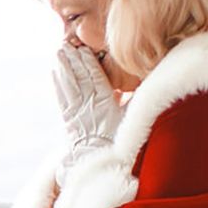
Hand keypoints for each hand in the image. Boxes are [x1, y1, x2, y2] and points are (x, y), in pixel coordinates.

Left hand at [52, 45, 123, 180]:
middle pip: (79, 77)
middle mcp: (88, 104)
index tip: (83, 49)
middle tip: (66, 45)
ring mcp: (76, 111)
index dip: (88, 62)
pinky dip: (58, 83)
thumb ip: (136, 100)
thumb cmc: (119, 140)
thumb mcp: (131, 119)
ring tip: (59, 53)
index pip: (95, 77)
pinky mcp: (68, 119)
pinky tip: (55, 72)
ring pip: (68, 85)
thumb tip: (153, 85)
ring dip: (63, 68)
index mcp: (104, 102)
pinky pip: (62, 97)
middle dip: (72, 60)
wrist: (100, 162)